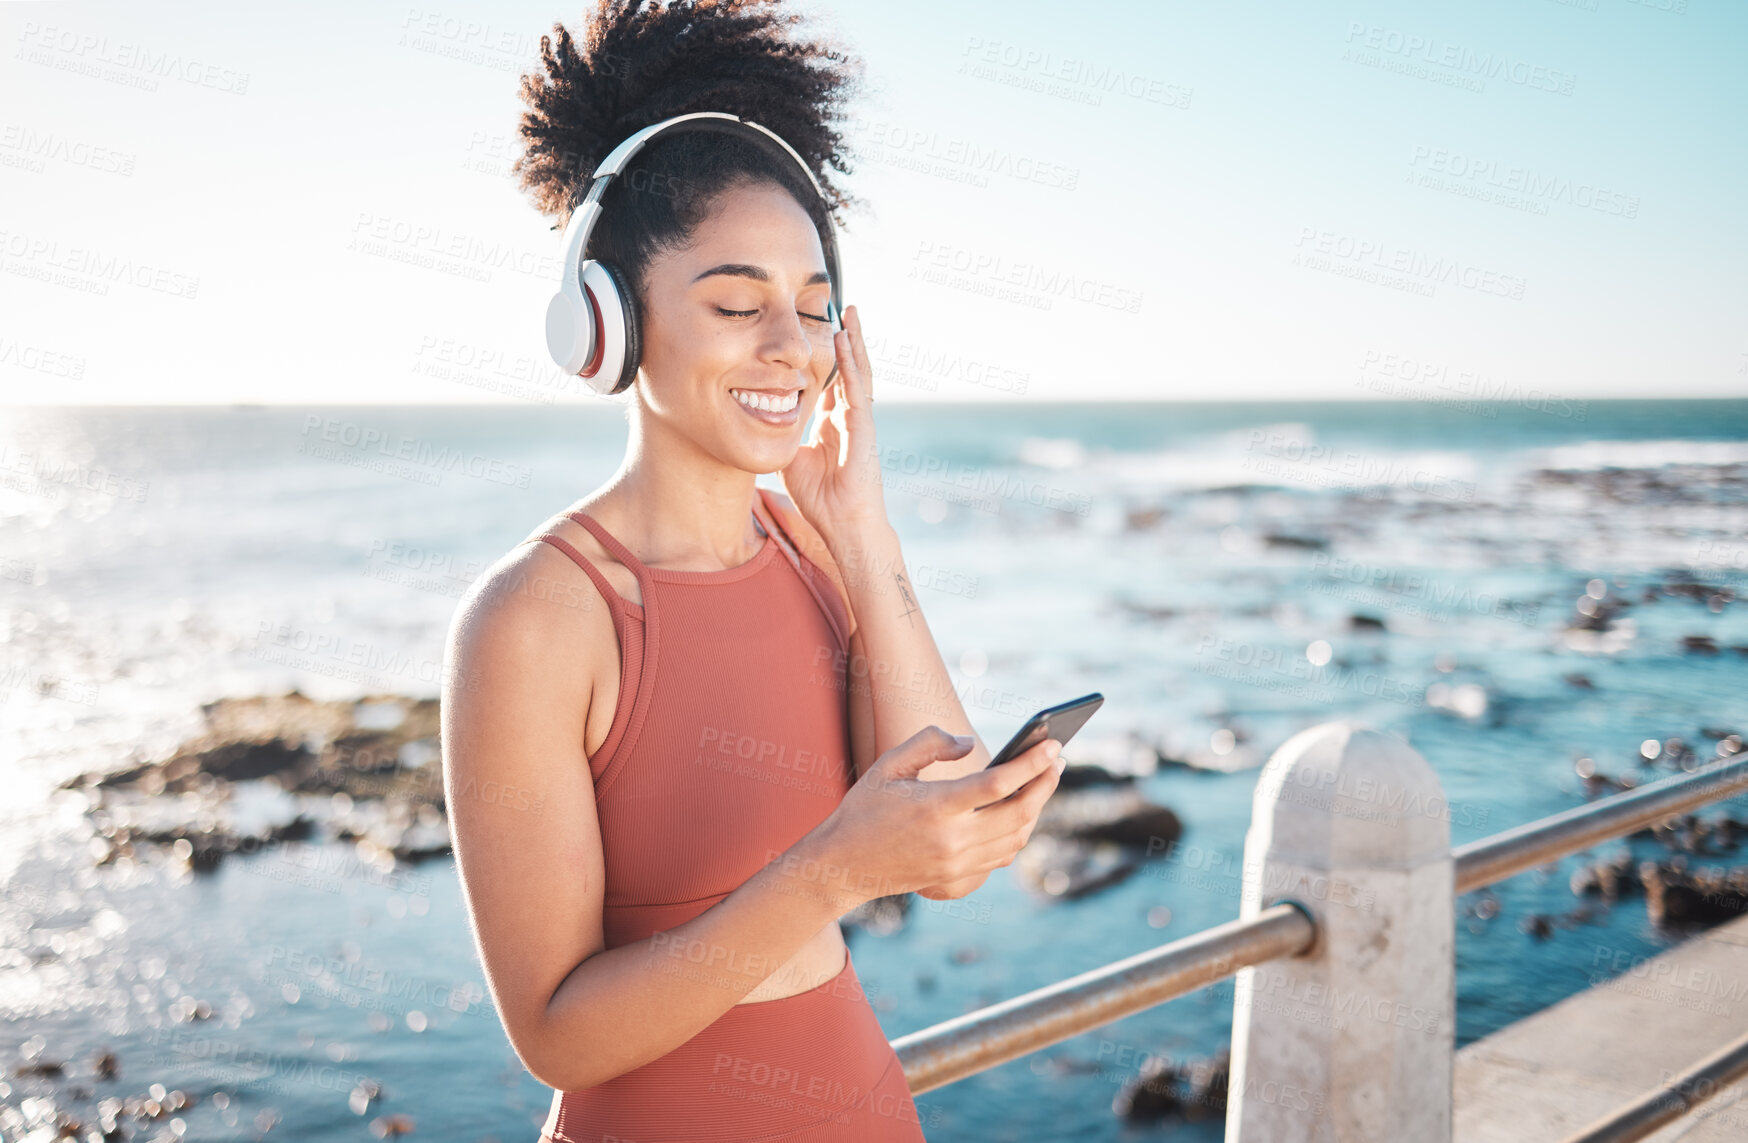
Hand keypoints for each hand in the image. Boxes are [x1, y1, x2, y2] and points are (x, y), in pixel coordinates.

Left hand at [780, 305, 888, 545]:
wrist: (844, 525)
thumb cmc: (821, 500)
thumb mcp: (791, 460)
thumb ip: (781, 438)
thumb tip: (757, 425)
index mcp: (833, 423)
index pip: (829, 381)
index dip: (824, 357)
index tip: (814, 332)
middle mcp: (849, 416)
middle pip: (848, 369)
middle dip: (844, 339)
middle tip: (839, 309)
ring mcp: (859, 420)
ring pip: (858, 372)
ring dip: (853, 341)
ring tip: (850, 312)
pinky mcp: (863, 428)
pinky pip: (856, 388)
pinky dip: (850, 363)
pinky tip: (844, 340)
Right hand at [808, 725, 1064, 910]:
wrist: (843, 866)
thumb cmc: (864, 808)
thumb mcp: (889, 764)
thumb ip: (930, 743)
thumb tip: (971, 744)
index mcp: (935, 807)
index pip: (998, 783)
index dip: (1031, 763)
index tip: (1053, 744)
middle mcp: (952, 840)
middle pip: (1019, 813)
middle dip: (1045, 783)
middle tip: (1057, 759)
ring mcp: (957, 863)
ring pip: (1017, 837)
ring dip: (1037, 808)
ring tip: (1043, 780)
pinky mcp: (957, 877)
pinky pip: (1003, 855)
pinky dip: (1019, 832)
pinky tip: (1021, 811)